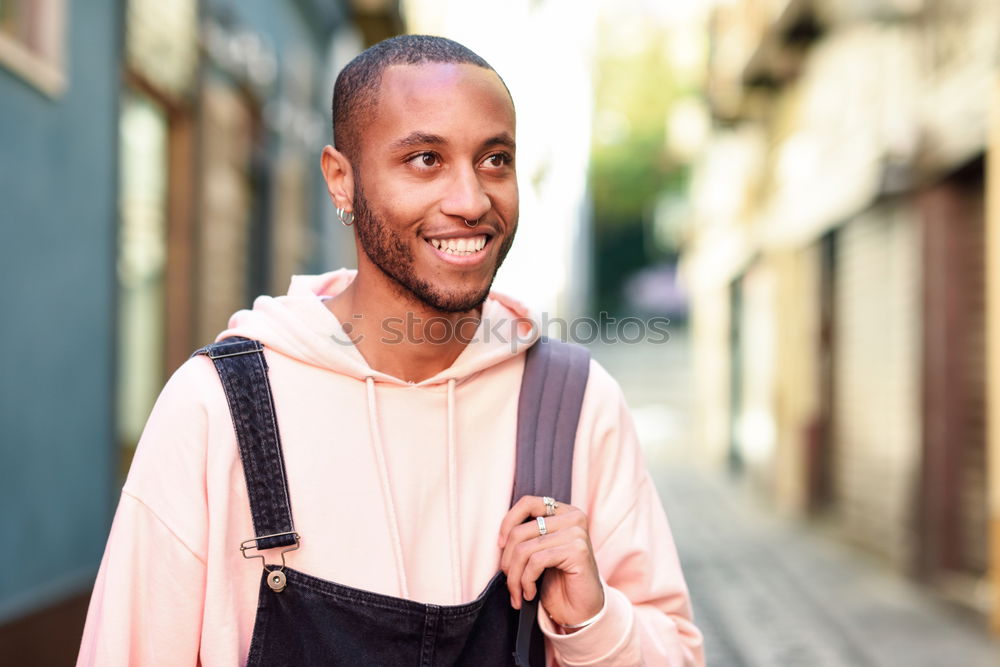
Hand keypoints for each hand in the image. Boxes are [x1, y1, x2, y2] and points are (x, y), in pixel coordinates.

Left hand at [498, 495, 603, 628]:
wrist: (581, 611)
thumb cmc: (558, 582)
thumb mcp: (539, 553)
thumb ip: (527, 537)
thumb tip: (500, 538)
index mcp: (563, 512)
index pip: (527, 503)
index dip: (508, 522)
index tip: (500, 545)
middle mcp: (573, 517)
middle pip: (520, 531)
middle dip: (507, 562)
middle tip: (509, 583)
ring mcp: (577, 533)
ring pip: (525, 549)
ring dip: (515, 577)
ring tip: (518, 592)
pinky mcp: (578, 551)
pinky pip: (536, 561)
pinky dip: (526, 581)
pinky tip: (530, 594)